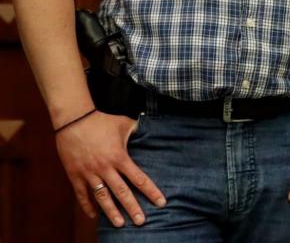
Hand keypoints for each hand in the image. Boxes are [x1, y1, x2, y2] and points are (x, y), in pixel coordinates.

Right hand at [55, 110, 165, 226]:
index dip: (151, 191)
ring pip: (102, 197)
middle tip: (141, 221)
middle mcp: (105, 168)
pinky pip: (81, 194)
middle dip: (133, 208)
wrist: (73, 120)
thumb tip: (151, 132)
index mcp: (120, 157)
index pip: (139, 179)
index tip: (161, 202)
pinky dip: (87, 206)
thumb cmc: (101, 121)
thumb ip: (138, 131)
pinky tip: (94, 216)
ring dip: (111, 212)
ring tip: (120, 224)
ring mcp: (89, 173)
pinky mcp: (75, 175)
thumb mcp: (124, 124)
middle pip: (122, 192)